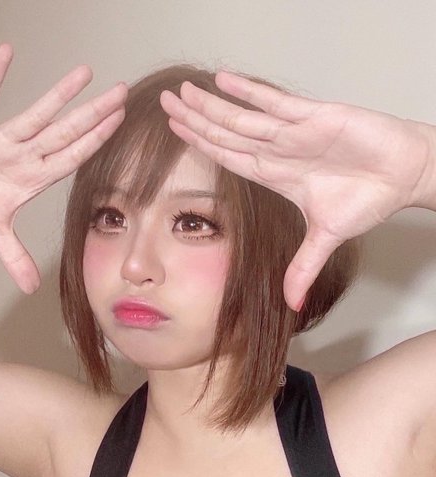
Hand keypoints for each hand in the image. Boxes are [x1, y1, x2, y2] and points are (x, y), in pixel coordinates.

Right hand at [0, 43, 127, 293]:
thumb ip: (14, 257)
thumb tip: (30, 287)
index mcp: (32, 179)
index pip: (71, 157)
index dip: (95, 141)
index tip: (120, 123)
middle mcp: (23, 156)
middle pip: (64, 131)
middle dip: (92, 113)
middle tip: (121, 91)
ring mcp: (0, 140)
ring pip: (35, 113)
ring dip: (58, 93)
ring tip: (85, 72)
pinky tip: (6, 53)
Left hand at [160, 73, 434, 309]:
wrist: (404, 175)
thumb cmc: (368, 198)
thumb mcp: (327, 237)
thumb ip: (303, 267)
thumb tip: (293, 305)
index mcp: (276, 174)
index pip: (228, 156)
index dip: (201, 144)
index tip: (174, 132)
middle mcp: (279, 150)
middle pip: (227, 133)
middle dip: (195, 120)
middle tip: (164, 103)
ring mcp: (294, 132)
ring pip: (243, 117)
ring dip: (211, 105)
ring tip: (182, 91)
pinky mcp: (317, 117)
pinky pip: (277, 103)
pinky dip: (251, 92)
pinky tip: (224, 80)